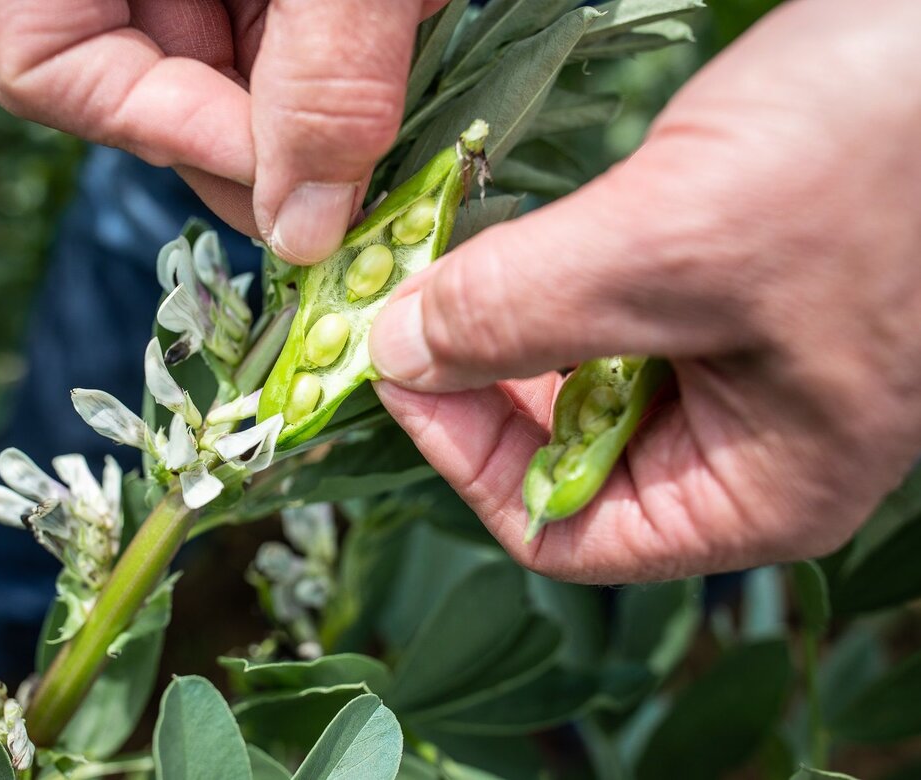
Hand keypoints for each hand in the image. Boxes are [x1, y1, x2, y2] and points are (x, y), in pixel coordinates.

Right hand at [0, 0, 444, 262]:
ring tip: (393, 42)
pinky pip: (279, 40)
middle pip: (148, 86)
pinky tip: (397, 26)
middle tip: (357, 162)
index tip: (283, 171)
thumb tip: (305, 237)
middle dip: (263, 135)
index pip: (47, 68)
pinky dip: (344, 54)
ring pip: (227, 71)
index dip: (165, 131)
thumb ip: (323, 81)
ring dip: (317, 95)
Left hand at [369, 0, 920, 583]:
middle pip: (561, 450)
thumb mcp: (674, 245)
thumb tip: (399, 352)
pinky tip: (517, 230)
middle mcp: (745, 443)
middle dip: (475, 379)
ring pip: (576, 373)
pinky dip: (549, 271)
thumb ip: (522, 312)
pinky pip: (609, 304)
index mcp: (756, 490)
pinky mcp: (729, 284)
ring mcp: (741, 362)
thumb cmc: (881, 150)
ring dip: (505, 317)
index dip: (464, 460)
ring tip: (453, 258)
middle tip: (404, 304)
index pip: (564, 530)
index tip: (395, 372)